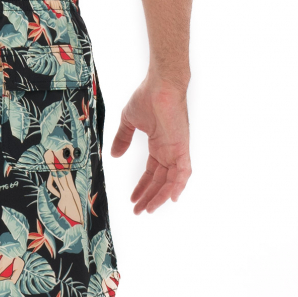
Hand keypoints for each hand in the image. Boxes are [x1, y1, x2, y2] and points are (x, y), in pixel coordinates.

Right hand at [110, 77, 191, 213]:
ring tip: (148, 209)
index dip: (142, 186)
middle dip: (149, 197)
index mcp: (158, 145)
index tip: (133, 199)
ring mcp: (176, 149)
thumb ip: (123, 138)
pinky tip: (172, 198)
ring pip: (171, 181)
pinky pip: (183, 172)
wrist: (160, 85)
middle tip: (138, 211)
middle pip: (160, 181)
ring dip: (160, 196)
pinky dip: (179, 185)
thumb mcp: (129, 121)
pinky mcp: (181, 147)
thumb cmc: (146, 97)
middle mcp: (169, 150)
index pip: (152, 172)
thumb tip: (114, 155)